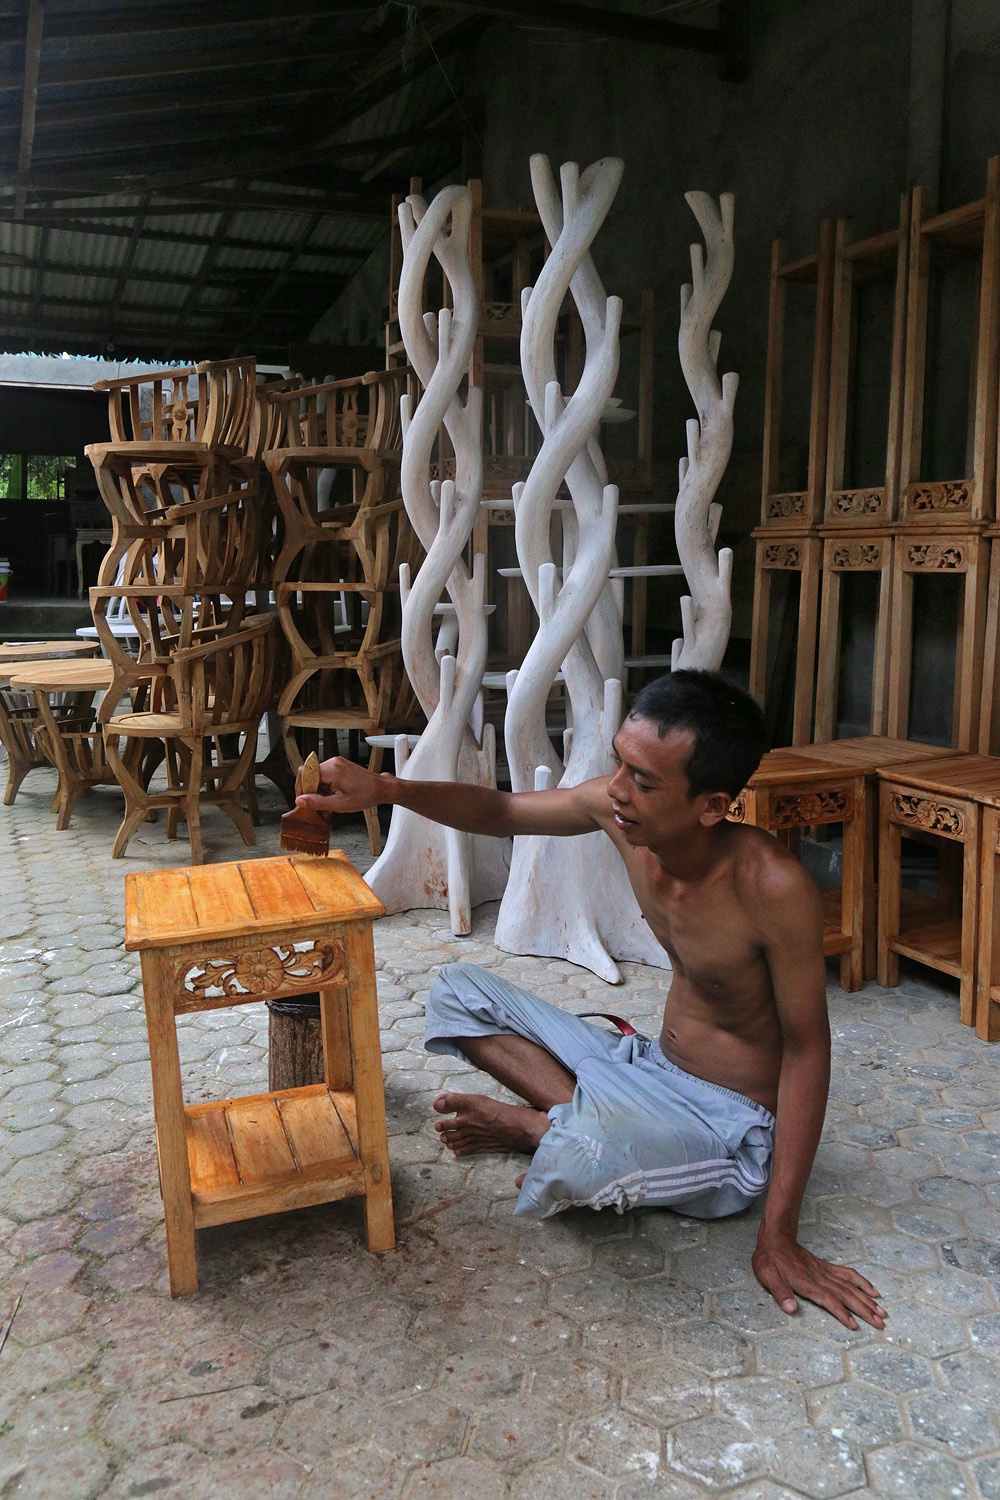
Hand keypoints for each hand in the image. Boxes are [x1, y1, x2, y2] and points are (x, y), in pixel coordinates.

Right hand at [294, 755, 388, 816]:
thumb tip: (300, 801)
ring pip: (317, 776)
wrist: (381, 788)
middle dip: (309, 792)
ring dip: (317, 791)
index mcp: (332, 770)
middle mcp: (333, 762)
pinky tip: (331, 798)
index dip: (300, 789)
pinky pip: (325, 775)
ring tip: (325, 805)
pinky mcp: (340, 766)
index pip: (304, 774)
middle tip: (313, 806)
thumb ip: (318, 802)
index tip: (302, 802)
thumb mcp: (340, 804)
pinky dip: (325, 787)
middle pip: (309, 775)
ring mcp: (336, 763)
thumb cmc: (366, 795)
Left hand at [752, 1233, 886, 1329]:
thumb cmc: (770, 1260)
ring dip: (867, 1300)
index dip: (841, 1313)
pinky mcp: (827, 1267)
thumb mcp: (767, 1276)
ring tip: (882, 1312)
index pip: (828, 1300)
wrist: (776, 1238)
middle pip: (846, 1295)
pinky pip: (848, 1274)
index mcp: (806, 1282)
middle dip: (864, 1310)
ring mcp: (825, 1271)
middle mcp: (819, 1277)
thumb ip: (780, 1292)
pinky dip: (862, 1282)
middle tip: (880, 1324)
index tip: (855, 1326)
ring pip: (851, 1286)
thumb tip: (790, 1309)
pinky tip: (873, 1291)